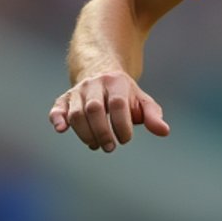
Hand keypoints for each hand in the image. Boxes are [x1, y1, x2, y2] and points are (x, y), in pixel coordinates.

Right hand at [49, 72, 170, 151]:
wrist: (101, 73)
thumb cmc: (125, 94)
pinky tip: (61, 129)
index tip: (126, 139)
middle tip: (110, 147)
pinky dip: (57, 117)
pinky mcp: (65, 99)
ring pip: (76, 112)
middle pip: (94, 108)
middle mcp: (94, 84)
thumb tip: (164, 132)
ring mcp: (78, 91)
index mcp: (116, 83)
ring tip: (96, 145)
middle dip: (102, 131)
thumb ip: (152, 116)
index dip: (121, 124)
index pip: (117, 104)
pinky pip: (58, 107)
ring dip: (85, 133)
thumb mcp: (142, 101)